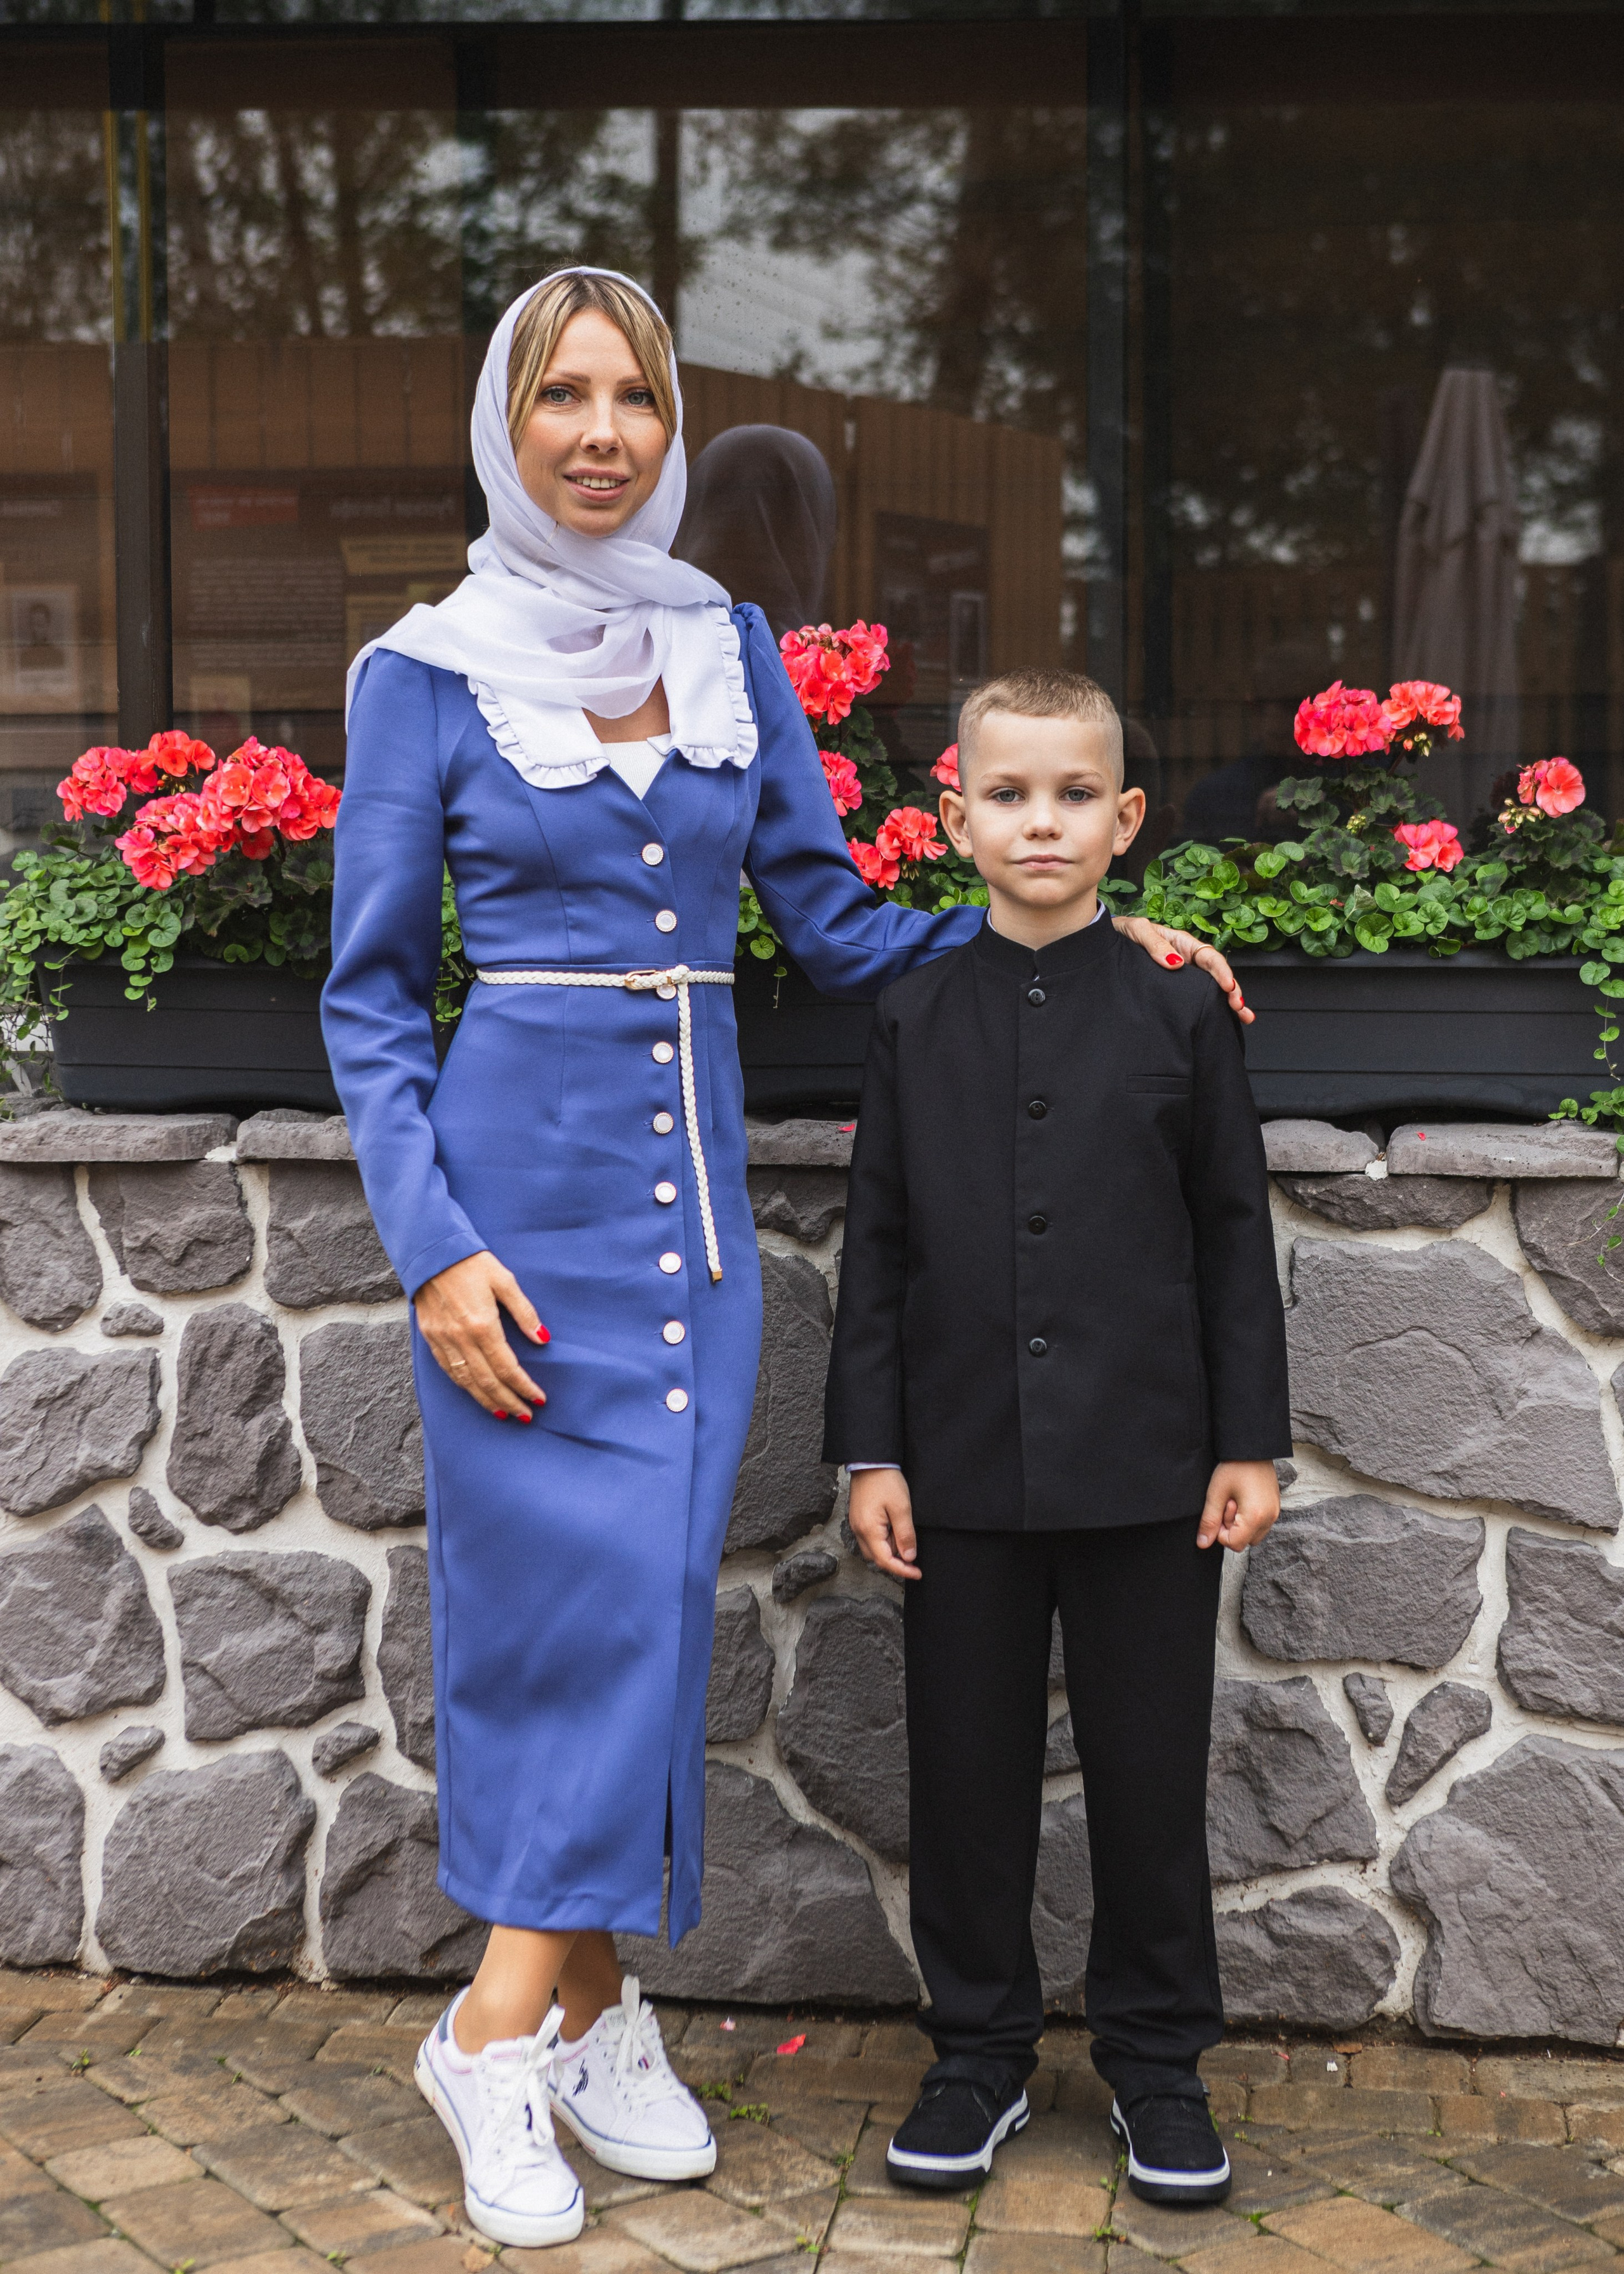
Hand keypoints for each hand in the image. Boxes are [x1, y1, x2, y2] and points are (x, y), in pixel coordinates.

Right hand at [416, 1250, 548, 1419]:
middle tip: (525, 1415)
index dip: (524, 1386)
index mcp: (482, 1324)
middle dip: (508, 1402)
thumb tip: (543, 1338)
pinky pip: (448, 1370)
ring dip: (486, 1400)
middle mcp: (461, 1337)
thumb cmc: (472, 1263)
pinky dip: (464, 1387)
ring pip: (466, 1381)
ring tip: (503, 1414)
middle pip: (487, 1381)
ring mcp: (443, 1339)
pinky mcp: (431, 1338)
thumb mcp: (505, 1280)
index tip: (539, 1399)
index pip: (507, 1367)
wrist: (431, 1253)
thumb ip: (524, 1311)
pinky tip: (476, 1394)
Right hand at [848, 1469, 920, 1580]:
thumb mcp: (901, 1508)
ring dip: (890, 1549)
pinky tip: (894, 1528)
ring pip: (874, 1549)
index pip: (885, 1561)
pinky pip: (871, 1537)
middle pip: (878, 1558)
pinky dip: (884, 1539)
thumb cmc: (885, 1480)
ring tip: (903, 1533)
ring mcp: (857, 1524)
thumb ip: (905, 1535)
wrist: (870, 1460)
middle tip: (913, 1554)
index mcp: (869, 1530)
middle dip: (896, 1560)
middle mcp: (859, 1531)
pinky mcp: (859, 1518)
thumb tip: (908, 1557)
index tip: (917, 1573)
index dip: (902, 1570)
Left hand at [1111, 917, 1253, 1024]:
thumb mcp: (1138, 932)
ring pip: (1211, 989)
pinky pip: (1195, 999)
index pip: (1209, 957)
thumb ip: (1155, 944)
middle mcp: (1188, 960)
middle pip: (1216, 976)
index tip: (1227, 986)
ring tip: (1244, 1017)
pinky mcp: (1174, 990)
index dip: (1221, 971)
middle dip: (1232, 991)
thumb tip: (1175, 963)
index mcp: (1183, 944)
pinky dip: (1211, 1009)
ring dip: (1228, 1002)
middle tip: (1239, 1008)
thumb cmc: (1123, 933)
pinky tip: (1224, 1020)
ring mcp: (1183, 976)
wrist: (1105, 942)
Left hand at [1198, 1460, 1279, 1550]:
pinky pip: (1260, 1524)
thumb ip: (1209, 1521)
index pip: (1234, 1544)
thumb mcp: (1216, 1494)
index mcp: (1255, 1517)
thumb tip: (1203, 1543)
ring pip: (1253, 1534)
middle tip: (1228, 1503)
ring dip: (1240, 1524)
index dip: (1220, 1532)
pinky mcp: (1275, 1507)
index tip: (1219, 1511)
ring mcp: (1274, 1513)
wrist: (1253, 1447)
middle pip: (1244, 1542)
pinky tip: (1243, 1500)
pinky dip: (1249, 1518)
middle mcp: (1269, 1518)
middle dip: (1231, 1528)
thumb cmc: (1235, 1467)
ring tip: (1235, 1501)